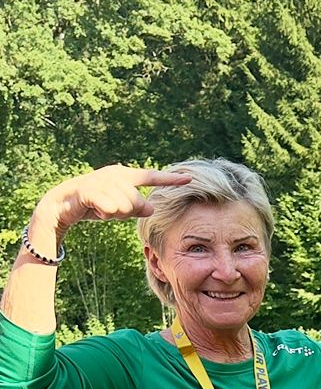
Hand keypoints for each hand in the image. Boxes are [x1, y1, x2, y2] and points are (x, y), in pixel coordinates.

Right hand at [35, 165, 190, 235]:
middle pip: (138, 202)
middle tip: (111, 210)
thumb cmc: (95, 205)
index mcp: (124, 175)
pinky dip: (104, 214)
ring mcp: (102, 180)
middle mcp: (115, 174)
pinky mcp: (90, 190)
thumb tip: (151, 209)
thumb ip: (136, 208)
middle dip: (127, 212)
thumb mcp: (119, 208)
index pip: (151, 176)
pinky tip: (95, 210)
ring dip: (114, 214)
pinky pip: (110, 208)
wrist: (63, 204)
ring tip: (101, 208)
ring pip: (124, 207)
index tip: (189, 179)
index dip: (170, 180)